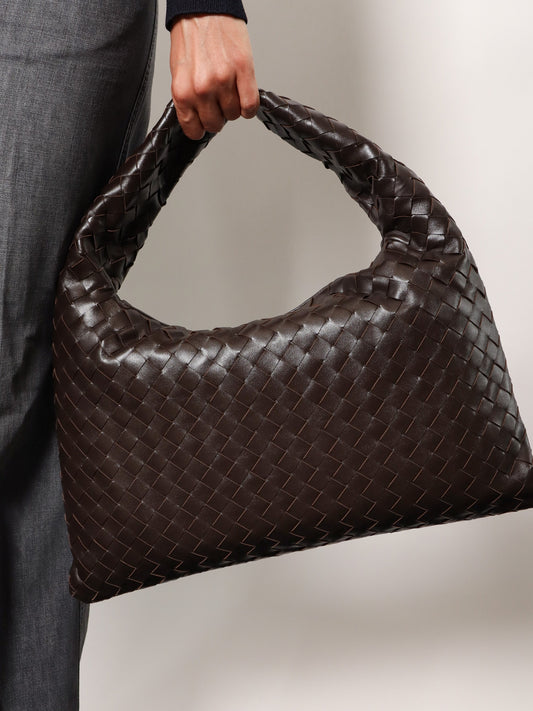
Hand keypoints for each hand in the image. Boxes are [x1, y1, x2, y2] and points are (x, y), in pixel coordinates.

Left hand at [169, 14, 258, 139]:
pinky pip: (250, 105)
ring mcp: (224, 81)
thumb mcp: (179, 72)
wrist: (204, 6)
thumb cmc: (190, 36)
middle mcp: (202, 89)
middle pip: (216, 124)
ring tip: (229, 90)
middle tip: (218, 101)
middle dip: (218, 116)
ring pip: (234, 115)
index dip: (201, 127)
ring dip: (234, 107)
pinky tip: (244, 96)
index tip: (204, 122)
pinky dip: (249, 106)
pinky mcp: (244, 70)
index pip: (194, 130)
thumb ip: (187, 98)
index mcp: (182, 92)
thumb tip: (198, 118)